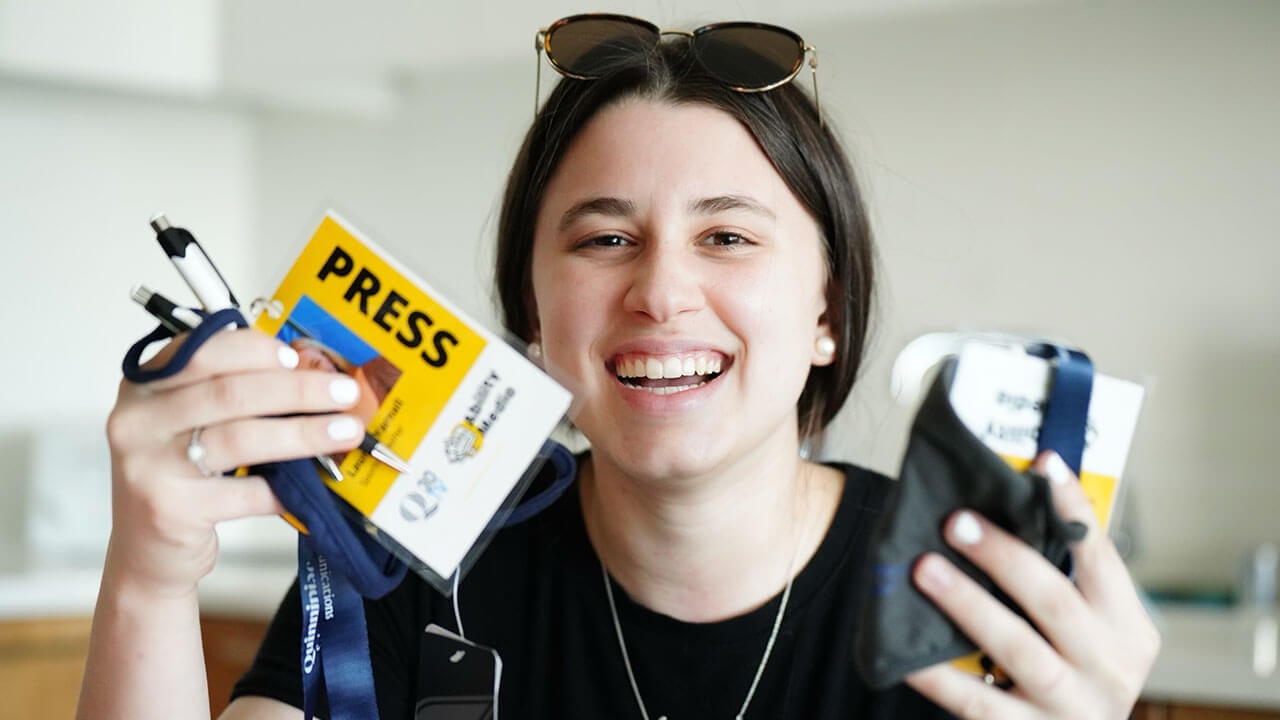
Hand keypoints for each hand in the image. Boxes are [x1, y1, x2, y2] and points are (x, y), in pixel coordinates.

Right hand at [104, 328, 365, 595]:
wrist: (149, 552)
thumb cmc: (182, 477)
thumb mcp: (193, 423)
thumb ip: (232, 392)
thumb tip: (309, 371)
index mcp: (146, 384)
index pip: (204, 350)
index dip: (257, 349)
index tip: (300, 358)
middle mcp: (138, 419)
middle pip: (229, 393)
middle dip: (298, 390)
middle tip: (345, 393)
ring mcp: (148, 465)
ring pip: (239, 437)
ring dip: (302, 433)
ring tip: (346, 431)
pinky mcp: (168, 509)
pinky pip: (243, 493)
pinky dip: (283, 488)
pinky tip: (312, 486)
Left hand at [904, 451, 1159, 718]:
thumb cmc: (1075, 675)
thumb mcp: (1091, 632)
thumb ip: (1063, 579)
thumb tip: (1016, 498)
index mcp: (1127, 630)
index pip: (1102, 557)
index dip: (1073, 509)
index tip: (1043, 463)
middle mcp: (1107, 668)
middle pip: (1053, 601)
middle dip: (1004, 557)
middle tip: (957, 522)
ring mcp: (1069, 706)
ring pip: (1017, 648)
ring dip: (968, 604)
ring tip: (924, 569)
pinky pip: (978, 702)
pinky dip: (940, 678)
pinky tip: (908, 653)